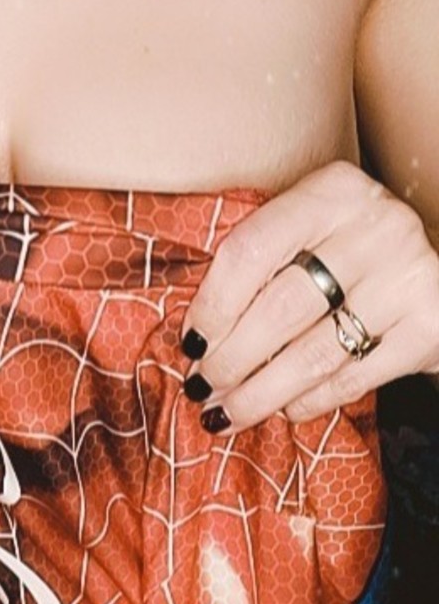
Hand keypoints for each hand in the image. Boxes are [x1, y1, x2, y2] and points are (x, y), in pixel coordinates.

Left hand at [179, 160, 438, 432]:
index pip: (251, 250)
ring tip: (227, 412)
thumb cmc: (348, 249)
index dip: (213, 304)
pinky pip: (354, 378)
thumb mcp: (310, 228)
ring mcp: (406, 277)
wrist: (433, 274)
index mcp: (331, 191)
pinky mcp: (429, 326)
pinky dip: (311, 400)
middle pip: (282, 307)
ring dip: (261, 392)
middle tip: (200, 388)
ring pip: (316, 352)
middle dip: (231, 359)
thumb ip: (261, 258)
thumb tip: (193, 329)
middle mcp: (374, 227)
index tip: (189, 342)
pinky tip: (284, 409)